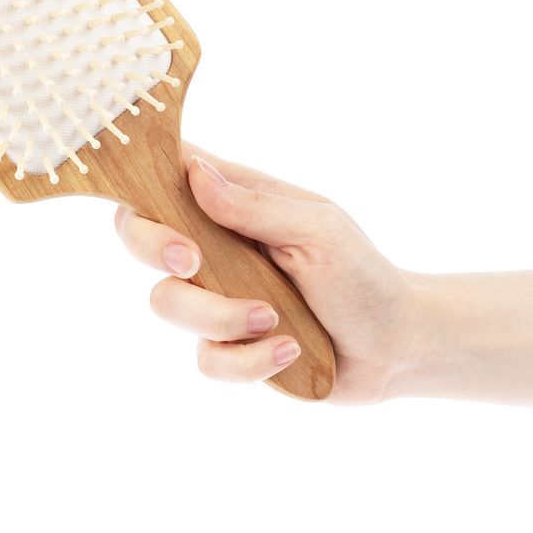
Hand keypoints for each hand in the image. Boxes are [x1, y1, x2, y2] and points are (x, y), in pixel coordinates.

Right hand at [114, 145, 427, 403]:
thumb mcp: (317, 230)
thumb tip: (194, 173)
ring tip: (274, 319)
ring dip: (221, 315)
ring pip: (167, 303)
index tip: (148, 197)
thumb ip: (254, 206)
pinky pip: (207, 359)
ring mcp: (217, 298)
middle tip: (194, 263)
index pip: (167, 177)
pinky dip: (249, 359)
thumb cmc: (362, 275)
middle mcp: (215, 247)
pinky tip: (290, 349)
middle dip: (154, 248)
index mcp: (235, 203)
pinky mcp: (228, 346)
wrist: (393, 347)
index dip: (139, 178)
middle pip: (139, 237)